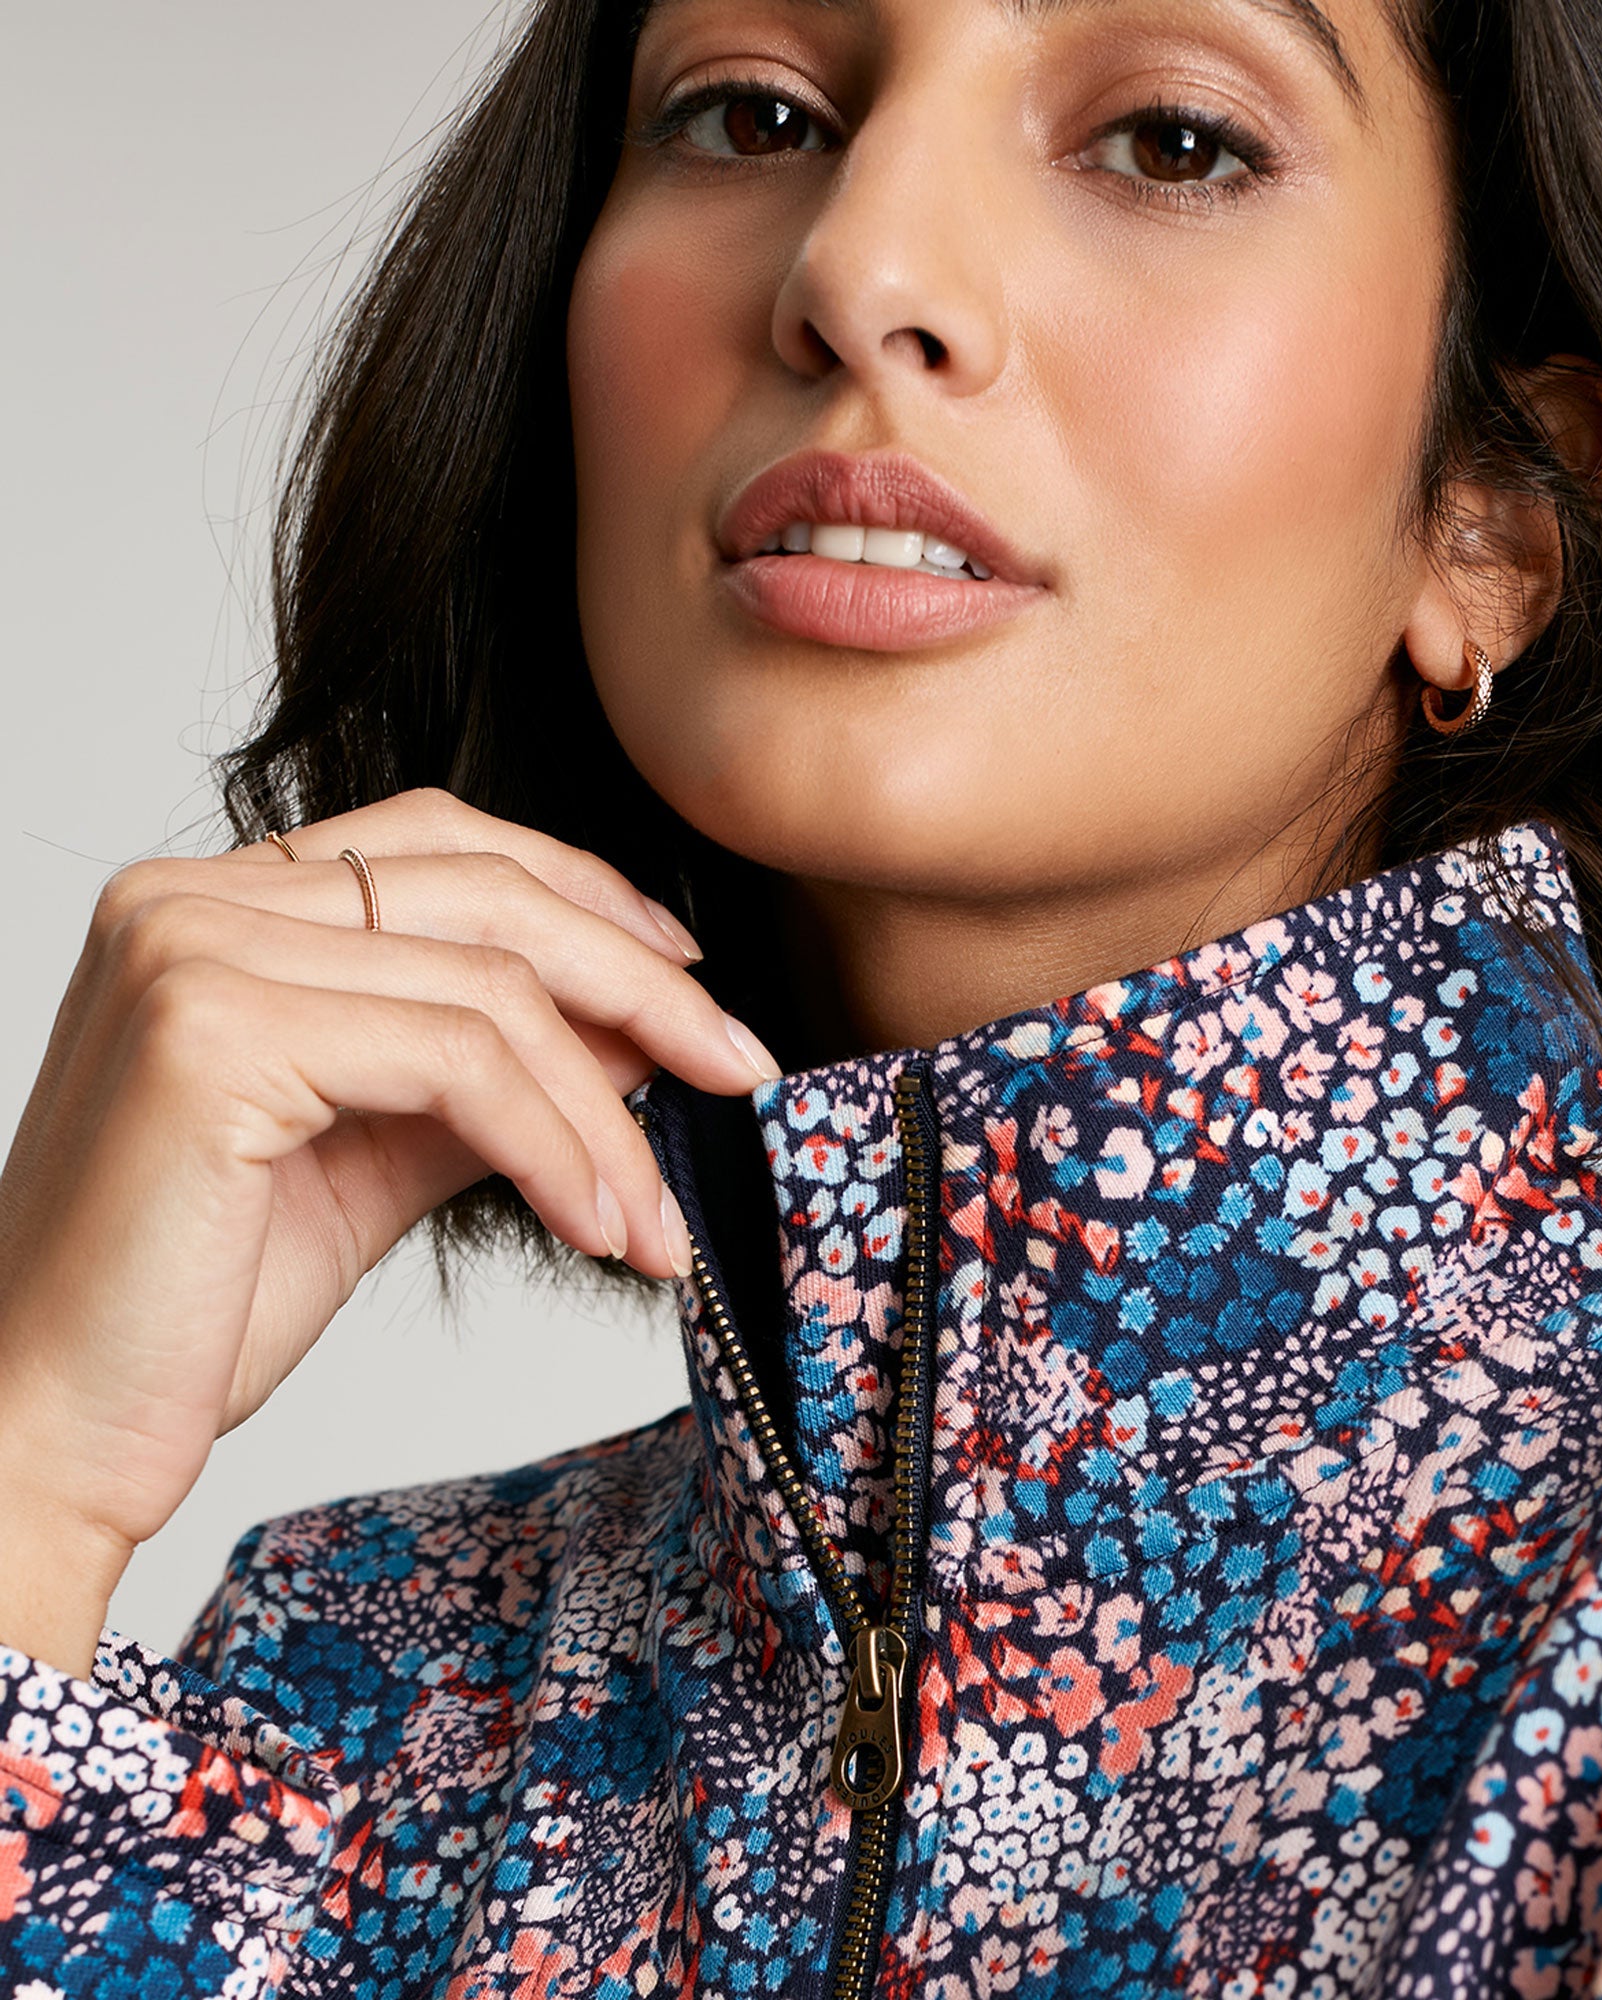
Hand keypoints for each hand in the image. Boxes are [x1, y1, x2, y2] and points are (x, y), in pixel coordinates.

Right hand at [0, 789, 775, 1671]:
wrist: (52, 1430)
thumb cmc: (195, 1301)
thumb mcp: (376, 1152)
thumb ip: (490, 1071)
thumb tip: (638, 1028)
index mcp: (218, 905)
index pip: (445, 844)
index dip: (587, 898)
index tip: (688, 985)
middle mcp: (191, 897)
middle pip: (489, 893)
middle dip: (643, 986)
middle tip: (738, 1071)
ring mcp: (192, 950)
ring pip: (493, 989)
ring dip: (608, 1111)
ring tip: (656, 1217)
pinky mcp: (211, 1031)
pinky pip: (462, 1062)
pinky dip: (559, 1145)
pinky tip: (599, 1225)